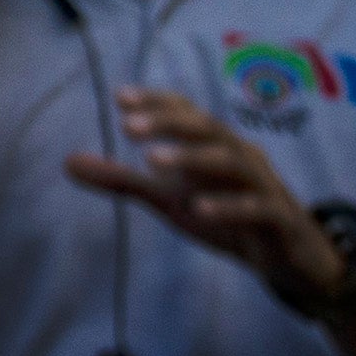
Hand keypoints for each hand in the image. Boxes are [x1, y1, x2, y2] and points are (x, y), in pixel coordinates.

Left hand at [67, 88, 350, 311]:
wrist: (289, 259)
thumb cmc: (224, 216)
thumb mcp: (168, 199)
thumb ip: (123, 180)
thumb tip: (66, 162)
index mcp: (213, 147)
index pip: (188, 112)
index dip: (159, 102)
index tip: (120, 97)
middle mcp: (241, 157)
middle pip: (208, 128)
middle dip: (170, 123)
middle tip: (128, 125)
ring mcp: (263, 186)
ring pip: (234, 161)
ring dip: (193, 157)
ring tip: (152, 160)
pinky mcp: (280, 220)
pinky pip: (258, 207)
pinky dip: (229, 206)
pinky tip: (198, 209)